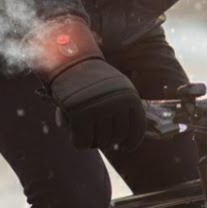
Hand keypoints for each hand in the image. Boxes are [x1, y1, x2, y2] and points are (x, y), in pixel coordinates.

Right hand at [25, 16, 145, 150]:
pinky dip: (79, 142)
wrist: (69, 59)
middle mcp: (117, 102)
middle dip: (107, 141)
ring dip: (93, 142)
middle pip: (117, 136)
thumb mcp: (114, 88)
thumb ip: (122, 111)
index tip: (125, 148)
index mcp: (129, 95)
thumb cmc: (91, 76)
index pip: (137, 128)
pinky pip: (83, 141)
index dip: (132, 142)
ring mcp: (98, 109)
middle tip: (98, 138)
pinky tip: (75, 137)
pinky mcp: (79, 114)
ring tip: (86, 135)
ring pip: (101, 141)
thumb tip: (128, 144)